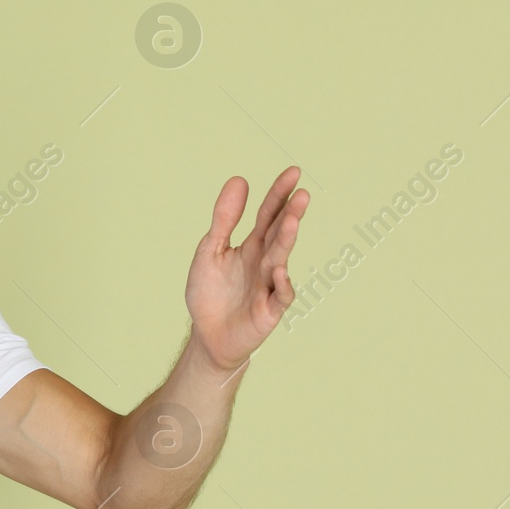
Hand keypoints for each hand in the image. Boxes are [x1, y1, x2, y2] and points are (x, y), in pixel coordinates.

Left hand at [184, 166, 309, 372]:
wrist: (208, 336)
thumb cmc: (210, 293)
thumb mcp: (211, 250)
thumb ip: (224, 218)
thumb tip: (239, 179)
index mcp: (252, 245)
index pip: (269, 215)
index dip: (279, 194)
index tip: (293, 172)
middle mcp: (265, 261)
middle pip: (280, 233)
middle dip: (290, 213)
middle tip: (302, 193)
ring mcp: (269, 285)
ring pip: (281, 259)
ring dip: (287, 240)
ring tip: (292, 220)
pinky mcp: (269, 310)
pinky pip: (280, 295)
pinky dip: (280, 284)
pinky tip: (277, 271)